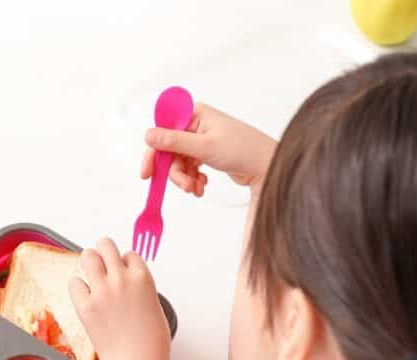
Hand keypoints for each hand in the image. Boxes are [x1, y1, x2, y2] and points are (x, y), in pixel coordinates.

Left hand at [70, 238, 169, 359]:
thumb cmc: (150, 342)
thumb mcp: (155, 306)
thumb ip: (140, 289)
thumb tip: (130, 284)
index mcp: (142, 277)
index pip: (129, 254)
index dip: (125, 262)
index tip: (123, 272)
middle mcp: (121, 279)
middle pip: (106, 245)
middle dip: (104, 253)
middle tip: (103, 264)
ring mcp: (101, 291)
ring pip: (88, 256)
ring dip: (89, 263)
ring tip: (91, 275)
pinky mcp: (84, 305)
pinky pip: (74, 282)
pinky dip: (78, 287)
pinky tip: (85, 296)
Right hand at [141, 102, 276, 196]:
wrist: (268, 166)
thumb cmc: (244, 150)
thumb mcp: (205, 147)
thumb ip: (174, 142)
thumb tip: (148, 135)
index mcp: (194, 114)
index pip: (162, 131)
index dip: (153, 152)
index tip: (148, 173)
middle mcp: (196, 124)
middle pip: (170, 151)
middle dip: (175, 172)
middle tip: (184, 187)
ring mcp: (201, 139)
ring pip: (179, 163)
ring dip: (185, 179)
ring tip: (197, 189)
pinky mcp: (206, 153)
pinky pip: (189, 168)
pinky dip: (192, 179)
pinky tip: (202, 186)